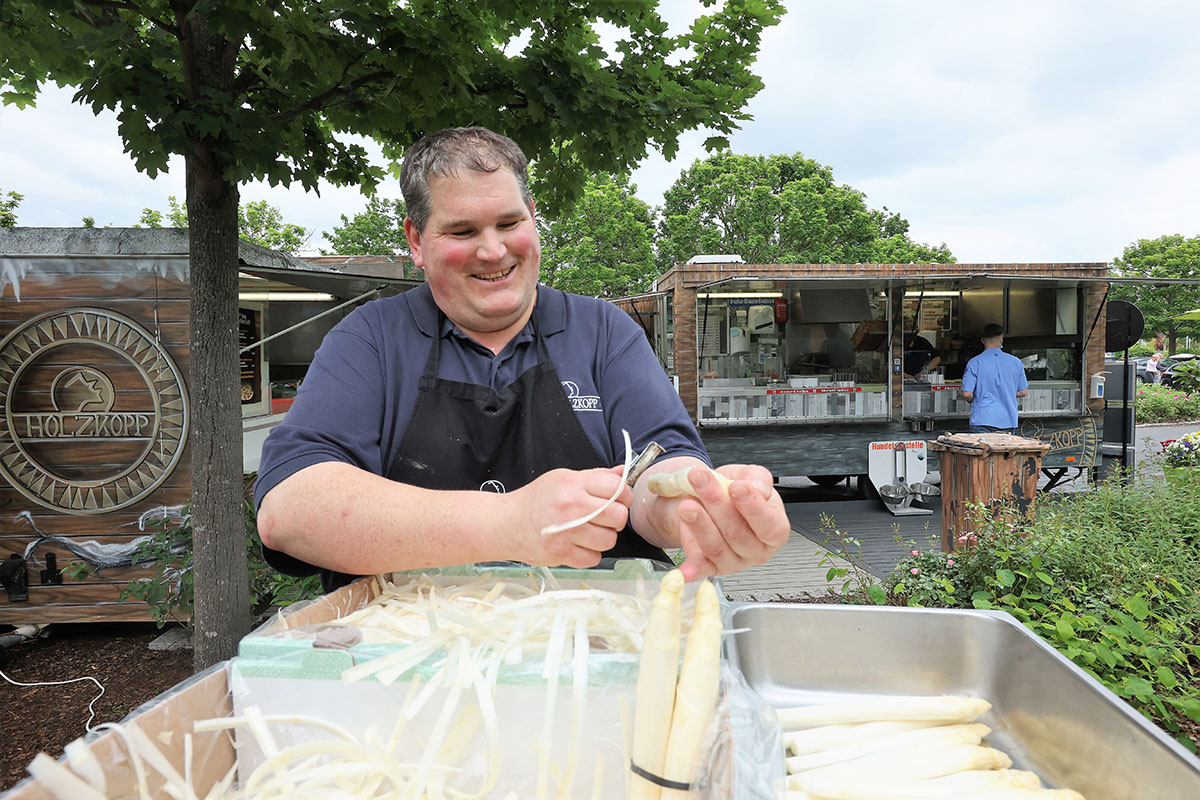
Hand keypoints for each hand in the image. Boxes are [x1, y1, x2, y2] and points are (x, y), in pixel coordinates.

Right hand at [506, 466, 630, 568]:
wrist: (504, 523)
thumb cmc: (534, 500)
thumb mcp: (563, 478)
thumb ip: (595, 476)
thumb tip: (622, 473)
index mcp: (573, 485)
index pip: (617, 488)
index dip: (623, 495)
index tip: (619, 499)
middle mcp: (571, 507)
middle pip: (618, 516)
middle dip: (616, 518)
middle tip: (604, 518)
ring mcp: (566, 533)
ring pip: (609, 540)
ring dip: (603, 538)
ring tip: (589, 531)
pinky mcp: (561, 554)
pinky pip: (594, 559)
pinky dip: (589, 554)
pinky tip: (578, 544)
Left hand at [671, 464, 789, 580]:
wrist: (708, 498)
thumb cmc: (733, 490)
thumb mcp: (750, 475)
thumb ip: (758, 478)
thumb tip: (756, 488)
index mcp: (775, 528)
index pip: (770, 525)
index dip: (753, 506)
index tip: (736, 487)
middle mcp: (756, 550)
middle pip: (738, 533)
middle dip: (717, 503)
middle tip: (701, 480)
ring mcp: (733, 561)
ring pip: (717, 547)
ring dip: (699, 524)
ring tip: (687, 504)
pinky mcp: (711, 567)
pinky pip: (702, 569)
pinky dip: (693, 570)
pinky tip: (685, 569)